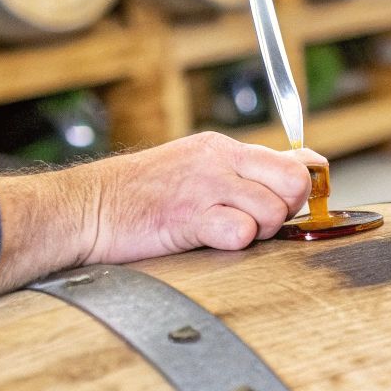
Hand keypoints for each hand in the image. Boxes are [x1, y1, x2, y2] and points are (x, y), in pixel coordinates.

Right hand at [0, 133, 321, 302]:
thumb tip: (303, 170)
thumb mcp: (196, 167)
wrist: (85, 208)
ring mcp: (205, 186)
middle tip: (255, 226)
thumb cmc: (140, 195)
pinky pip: (240, 232)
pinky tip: (211, 240)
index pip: (295, 160)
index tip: (295, 207)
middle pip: (293, 184)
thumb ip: (243, 171)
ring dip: (258, 233)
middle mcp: (219, 160)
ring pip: (272, 212)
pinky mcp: (188, 216)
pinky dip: (235, 242)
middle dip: (285, 213)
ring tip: (225, 234)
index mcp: (223, 148)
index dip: (305, 189)